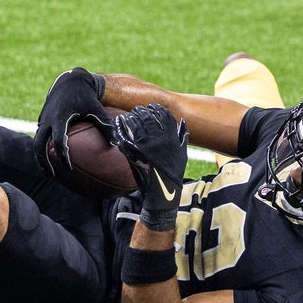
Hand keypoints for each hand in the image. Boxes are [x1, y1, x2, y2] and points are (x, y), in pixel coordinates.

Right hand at [34, 67, 110, 174]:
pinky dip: (43, 148)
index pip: (58, 140)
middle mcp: (48, 119)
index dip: (62, 155)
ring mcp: (43, 119)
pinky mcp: (42, 119)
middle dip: (43, 161)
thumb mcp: (96, 108)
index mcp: (60, 117)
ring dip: (41, 157)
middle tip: (51, 175)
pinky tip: (52, 157)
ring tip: (49, 171)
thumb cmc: (85, 96)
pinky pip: (41, 136)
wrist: (70, 80)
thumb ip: (105, 125)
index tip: (68, 167)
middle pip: (39, 144)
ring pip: (37, 141)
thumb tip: (116, 143)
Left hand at [113, 104, 188, 231]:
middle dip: (142, 111)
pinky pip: (125, 134)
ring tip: (129, 116)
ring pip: (136, 123)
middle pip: (148, 117)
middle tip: (138, 111)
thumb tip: (182, 122)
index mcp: (171, 138)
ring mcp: (146, 146)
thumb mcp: (183, 154)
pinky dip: (120, 125)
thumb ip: (182, 137)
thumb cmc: (172, 174)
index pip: (164, 115)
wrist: (162, 194)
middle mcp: (159, 140)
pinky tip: (119, 120)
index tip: (151, 108)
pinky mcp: (134, 153)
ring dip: (132, 116)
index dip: (156, 109)